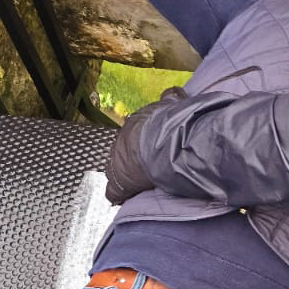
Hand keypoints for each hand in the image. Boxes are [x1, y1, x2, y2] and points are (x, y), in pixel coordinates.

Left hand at [104, 86, 186, 204]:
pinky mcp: (118, 184)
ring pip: (116, 171)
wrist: (161, 143)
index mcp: (132, 125)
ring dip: (127, 175)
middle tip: (147, 165)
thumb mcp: (171, 104)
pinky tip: (127, 198)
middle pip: (123, 152)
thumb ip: (171, 97)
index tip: (153, 146)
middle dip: (133, 158)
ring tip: (140, 182)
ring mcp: (116, 164)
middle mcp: (120, 142)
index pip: (134, 134)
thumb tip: (174, 90)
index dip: (144, 141)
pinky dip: (120, 195)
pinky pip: (114, 192)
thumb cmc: (168, 123)